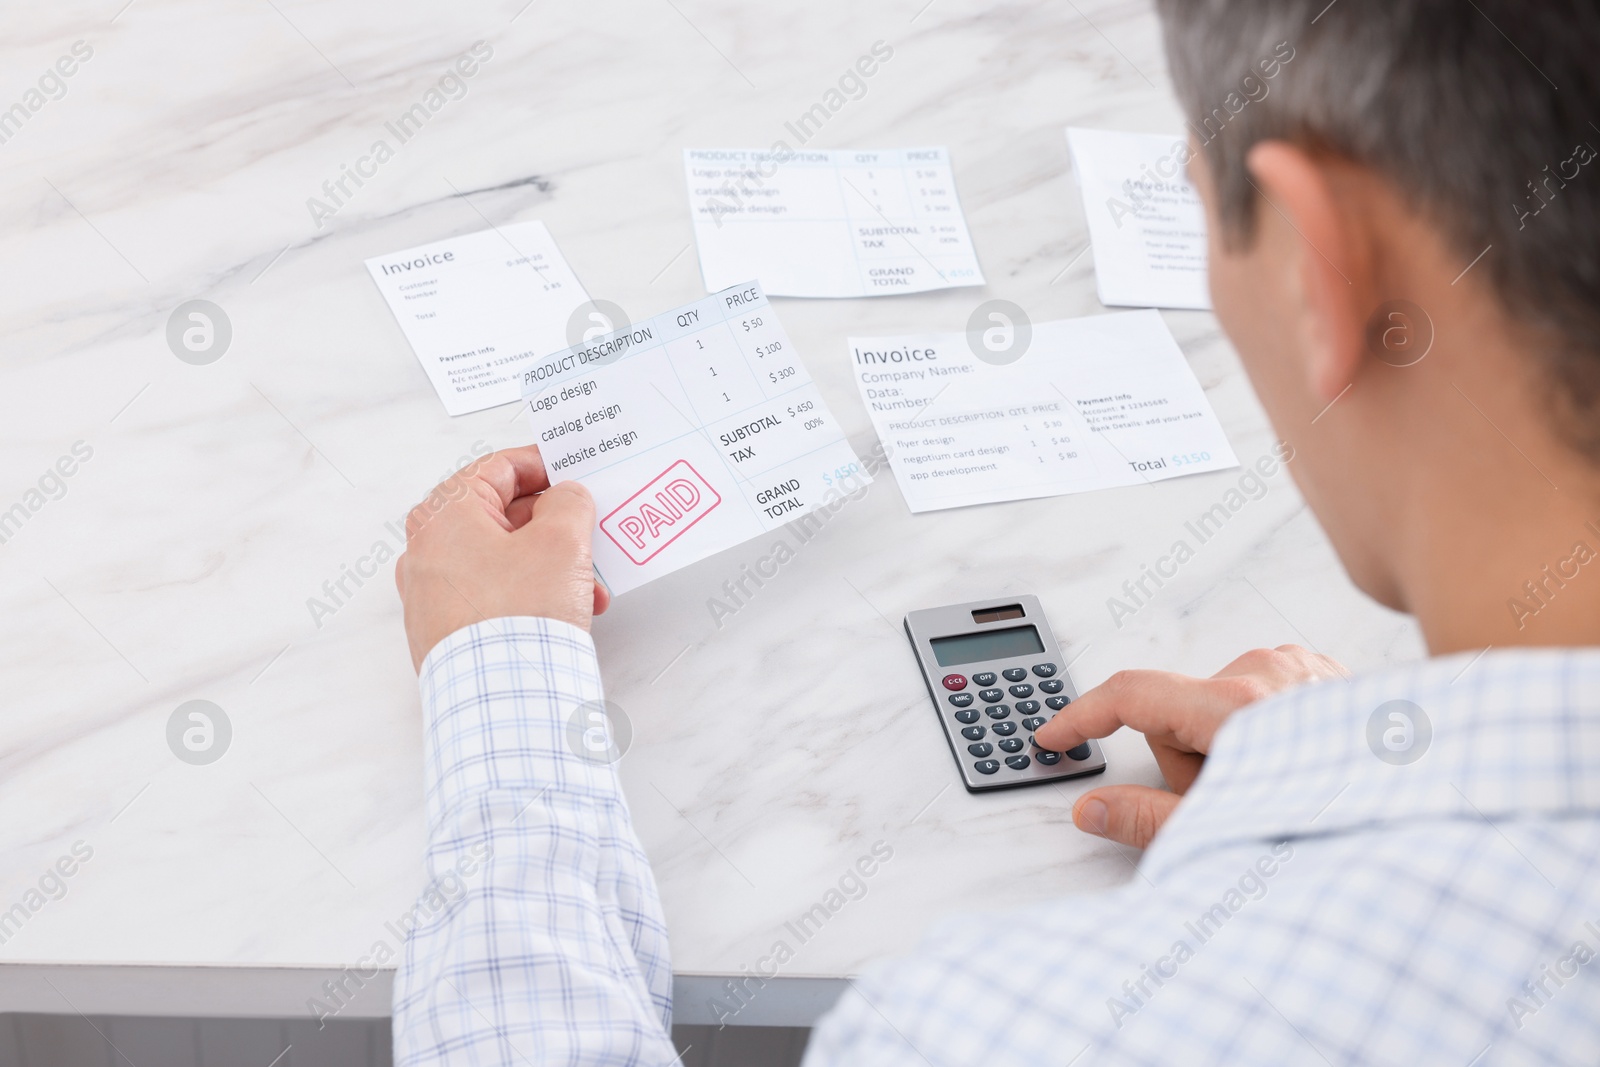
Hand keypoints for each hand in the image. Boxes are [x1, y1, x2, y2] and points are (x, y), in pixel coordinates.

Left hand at [393, 445, 609, 670]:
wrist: (501, 700)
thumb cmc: (519, 618)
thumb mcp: (561, 541)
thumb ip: (568, 503)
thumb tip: (564, 499)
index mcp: (443, 515)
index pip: (497, 468)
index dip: (542, 465)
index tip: (573, 473)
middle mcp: (426, 551)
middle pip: (501, 516)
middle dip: (555, 526)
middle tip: (590, 533)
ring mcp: (432, 595)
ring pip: (502, 560)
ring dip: (550, 565)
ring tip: (589, 587)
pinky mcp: (445, 632)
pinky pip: (494, 595)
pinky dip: (531, 594)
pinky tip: (568, 612)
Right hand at [1034, 645, 1346, 848]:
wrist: (1439, 803)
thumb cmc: (1343, 818)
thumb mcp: (1229, 830)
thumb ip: (1147, 818)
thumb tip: (1091, 809)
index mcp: (1237, 706)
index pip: (1131, 695)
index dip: (1080, 717)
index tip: (1052, 735)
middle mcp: (1268, 671)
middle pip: (1176, 708)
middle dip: (1187, 757)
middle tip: (1229, 798)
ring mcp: (1301, 665)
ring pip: (1217, 700)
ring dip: (1226, 743)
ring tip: (1274, 784)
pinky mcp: (1324, 669)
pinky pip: (1260, 692)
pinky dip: (1262, 727)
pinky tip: (1294, 761)